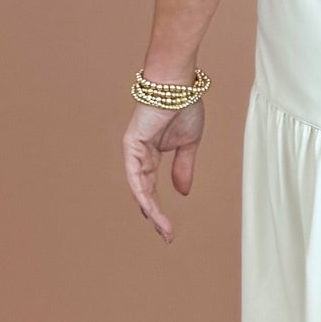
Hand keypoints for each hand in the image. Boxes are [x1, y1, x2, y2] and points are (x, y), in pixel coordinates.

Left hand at [122, 97, 204, 242]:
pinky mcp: (131, 145)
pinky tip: (151, 210)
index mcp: (151, 154)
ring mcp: (134, 151)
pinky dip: (143, 194)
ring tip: (164, 229)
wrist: (178, 85)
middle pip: (145, 193)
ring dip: (151, 210)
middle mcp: (139, 155)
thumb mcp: (189, 144)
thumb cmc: (183, 105)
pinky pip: (135, 175)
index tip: (169, 228)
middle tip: (167, 235)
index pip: (151, 188)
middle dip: (156, 216)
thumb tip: (182, 192)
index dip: (159, 209)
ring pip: (140, 188)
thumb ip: (183, 168)